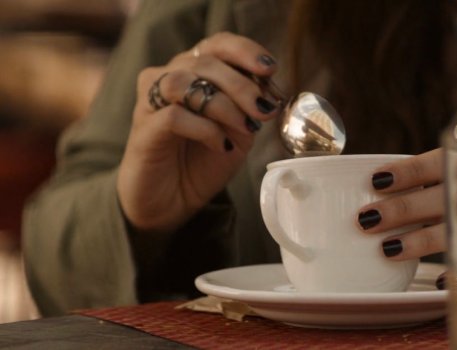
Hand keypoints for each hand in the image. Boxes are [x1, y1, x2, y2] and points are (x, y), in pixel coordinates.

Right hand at [118, 32, 280, 233]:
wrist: (173, 201)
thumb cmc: (205, 160)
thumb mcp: (240, 131)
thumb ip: (251, 107)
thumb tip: (270, 88)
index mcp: (194, 72)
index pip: (217, 44)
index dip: (244, 50)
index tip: (270, 68)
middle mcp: (168, 78)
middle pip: (204, 62)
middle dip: (241, 84)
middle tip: (264, 110)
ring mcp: (151, 102)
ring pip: (182, 82)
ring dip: (222, 104)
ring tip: (245, 128)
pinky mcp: (143, 129)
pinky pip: (173, 116)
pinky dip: (205, 129)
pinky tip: (222, 145)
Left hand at [357, 145, 456, 260]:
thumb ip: (451, 173)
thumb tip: (386, 183)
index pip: (450, 159)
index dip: (413, 170)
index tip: (378, 180)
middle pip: (456, 193)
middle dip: (410, 207)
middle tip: (371, 219)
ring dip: (430, 238)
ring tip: (392, 248)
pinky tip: (441, 275)